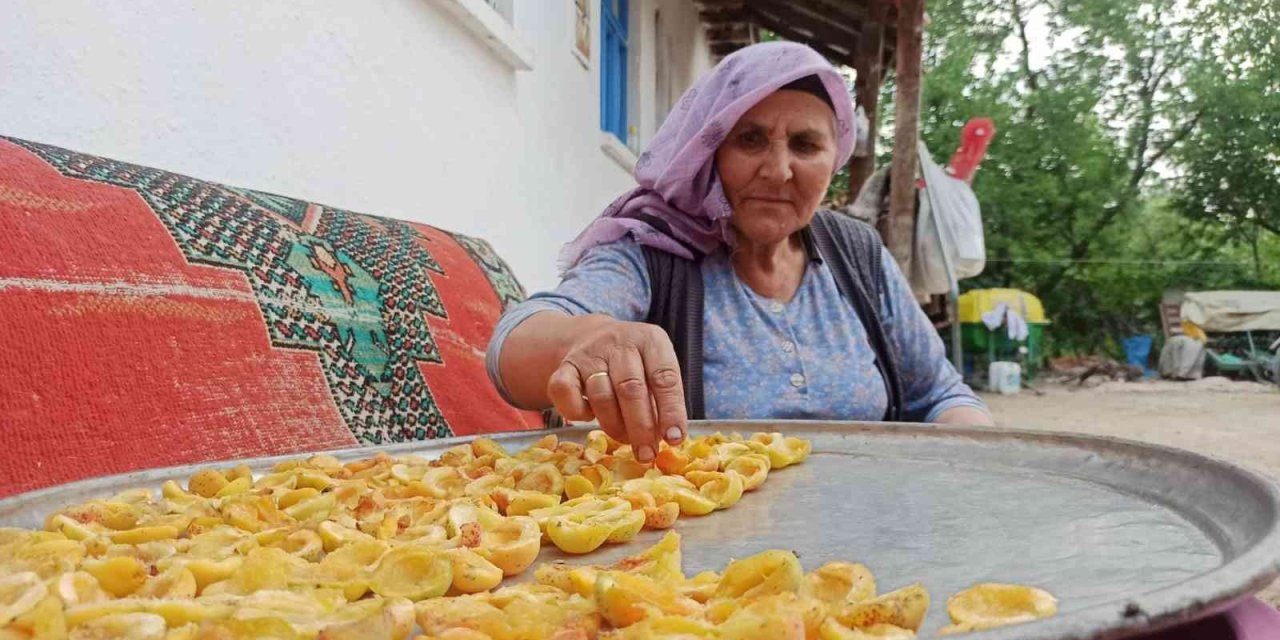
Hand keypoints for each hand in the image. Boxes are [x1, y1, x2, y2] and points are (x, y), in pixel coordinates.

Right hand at [546, 319, 687, 461]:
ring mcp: (590, 353)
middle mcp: (621, 343)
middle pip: (631, 389)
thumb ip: (661, 399)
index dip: (671, 411)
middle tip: (647, 454)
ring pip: (601, 395)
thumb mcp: (655, 370)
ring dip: (614, 426)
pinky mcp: (564, 366)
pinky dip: (577, 412)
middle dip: (641, 428)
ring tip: (624, 439)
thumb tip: (666, 439)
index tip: (674, 439)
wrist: (592, 337)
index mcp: (651, 341)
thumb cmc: (634, 364)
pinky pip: (566, 394)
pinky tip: (589, 416)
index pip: (665, 378)